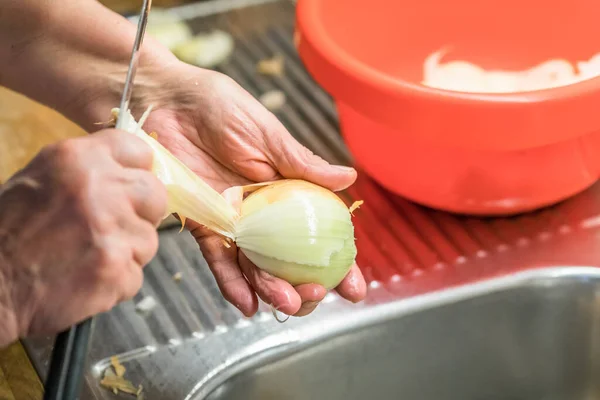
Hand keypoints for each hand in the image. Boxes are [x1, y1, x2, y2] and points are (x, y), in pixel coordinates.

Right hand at [0, 130, 166, 341]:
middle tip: (114, 229)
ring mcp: (111, 230)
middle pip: (155, 194)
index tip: (130, 187)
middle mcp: (100, 188)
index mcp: (78, 159)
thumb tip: (129, 174)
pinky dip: (116, 282)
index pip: (139, 150)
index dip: (138, 172)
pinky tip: (87, 280)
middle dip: (141, 213)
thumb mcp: (41, 180)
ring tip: (89, 258)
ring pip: (149, 239)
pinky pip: (136, 274)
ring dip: (127, 252)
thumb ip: (88, 172)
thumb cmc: (8, 232)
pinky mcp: (115, 269)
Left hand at [133, 63, 367, 317]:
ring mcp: (233, 222)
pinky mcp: (201, 224)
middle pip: (288, 260)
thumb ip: (304, 163)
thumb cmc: (221, 108)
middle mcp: (262, 212)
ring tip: (285, 303)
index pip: (318, 234)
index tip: (354, 287)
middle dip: (304, 285)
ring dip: (271, 289)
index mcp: (286, 190)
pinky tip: (247, 304)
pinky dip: (231, 282)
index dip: (339, 263)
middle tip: (314, 294)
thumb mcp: (269, 135)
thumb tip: (349, 178)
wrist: (170, 103)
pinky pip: (218, 259)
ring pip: (256, 266)